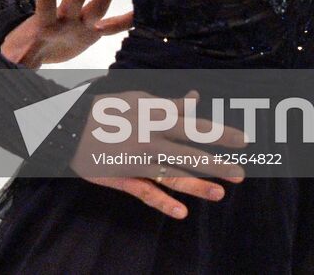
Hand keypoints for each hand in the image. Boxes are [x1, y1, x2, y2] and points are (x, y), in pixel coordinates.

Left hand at [1, 0, 132, 66]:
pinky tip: (144, 11)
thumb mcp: (22, 53)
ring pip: (97, 6)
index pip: (46, 2)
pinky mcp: (95, 32)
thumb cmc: (29, 45)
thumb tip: (10, 61)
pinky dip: (128, 21)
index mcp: (46, 23)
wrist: (45, 47)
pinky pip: (115, 27)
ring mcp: (82, 23)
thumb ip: (20, 56)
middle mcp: (67, 18)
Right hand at [72, 89, 246, 219]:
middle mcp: (150, 139)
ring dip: (197, 186)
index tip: (245, 140)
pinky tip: (182, 213)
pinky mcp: (123, 178)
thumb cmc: (107, 109)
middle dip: (216, 163)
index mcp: (154, 117)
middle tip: (241, 174)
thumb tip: (196, 99)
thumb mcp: (137, 99)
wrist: (68, 126)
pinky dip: (164, 204)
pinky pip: (146, 193)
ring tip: (220, 194)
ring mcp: (137, 161)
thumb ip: (169, 104)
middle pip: (189, 152)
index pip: (195, 126)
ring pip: (172, 175)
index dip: (221, 133)